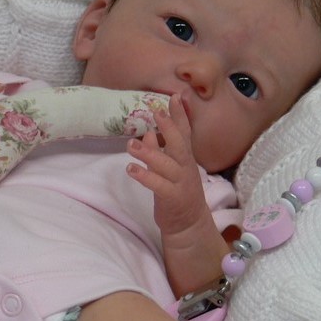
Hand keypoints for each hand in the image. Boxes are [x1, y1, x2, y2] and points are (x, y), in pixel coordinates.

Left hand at [126, 95, 207, 237]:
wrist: (189, 224)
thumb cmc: (178, 192)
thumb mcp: (170, 169)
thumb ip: (160, 151)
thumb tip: (148, 134)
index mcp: (185, 159)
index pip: (185, 133)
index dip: (180, 115)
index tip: (176, 96)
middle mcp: (185, 167)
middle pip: (179, 145)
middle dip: (169, 128)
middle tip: (156, 113)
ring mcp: (180, 183)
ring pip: (166, 165)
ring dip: (149, 153)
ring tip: (131, 144)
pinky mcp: (172, 198)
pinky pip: (158, 186)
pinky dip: (145, 177)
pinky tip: (131, 169)